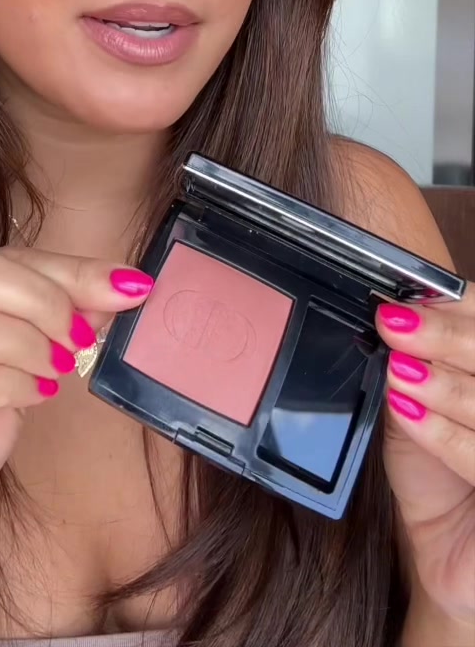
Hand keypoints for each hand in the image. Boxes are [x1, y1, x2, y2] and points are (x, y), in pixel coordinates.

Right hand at [0, 240, 152, 604]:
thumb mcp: (6, 376)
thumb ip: (46, 330)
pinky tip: (35, 398)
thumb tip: (113, 292)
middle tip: (81, 335)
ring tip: (60, 369)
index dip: (61, 267)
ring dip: (19, 339)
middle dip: (35, 294)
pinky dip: (2, 384)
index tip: (124, 285)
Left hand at [378, 284, 474, 626]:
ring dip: (444, 384)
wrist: (452, 551)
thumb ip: (418, 366)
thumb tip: (397, 316)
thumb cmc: (442, 476)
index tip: (407, 302)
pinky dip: (444, 434)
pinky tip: (410, 413)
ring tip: (400, 372)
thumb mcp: (422, 410)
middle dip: (447, 337)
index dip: (458, 308)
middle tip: (395, 326)